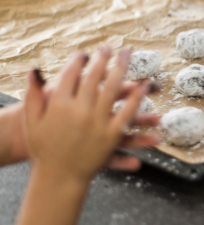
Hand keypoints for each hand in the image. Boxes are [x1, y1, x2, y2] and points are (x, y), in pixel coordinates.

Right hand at [23, 47, 160, 182]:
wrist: (54, 175)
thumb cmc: (41, 143)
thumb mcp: (33, 117)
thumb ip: (34, 92)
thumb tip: (34, 69)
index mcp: (61, 103)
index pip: (75, 75)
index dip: (86, 61)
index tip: (96, 49)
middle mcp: (81, 112)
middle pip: (101, 82)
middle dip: (113, 63)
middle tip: (123, 50)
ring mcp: (97, 126)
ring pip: (118, 99)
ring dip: (134, 85)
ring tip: (148, 79)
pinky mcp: (110, 141)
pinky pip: (127, 120)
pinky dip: (138, 109)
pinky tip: (149, 100)